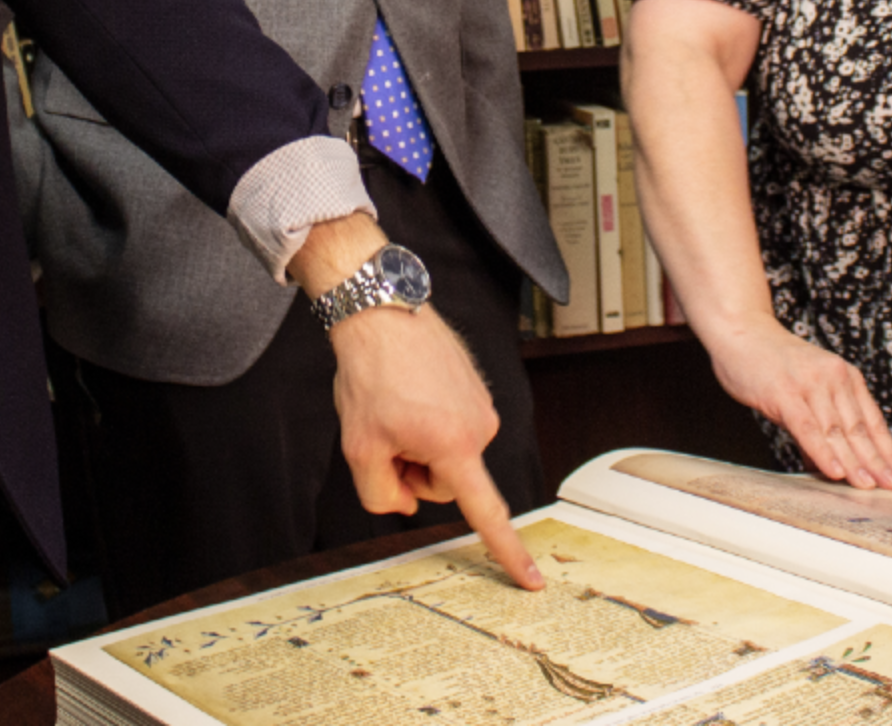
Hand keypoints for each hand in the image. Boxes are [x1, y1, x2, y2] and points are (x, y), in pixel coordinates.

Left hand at [328, 301, 544, 589]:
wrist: (382, 311)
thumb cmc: (370, 373)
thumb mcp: (359, 448)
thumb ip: (381, 495)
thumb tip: (407, 500)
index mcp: (455, 446)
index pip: (485, 511)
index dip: (508, 551)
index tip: (532, 580)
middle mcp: (479, 426)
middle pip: (444, 480)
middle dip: (414, 467)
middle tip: (385, 432)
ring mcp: (481, 405)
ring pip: (446, 452)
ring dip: (418, 441)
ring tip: (394, 405)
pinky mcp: (475, 388)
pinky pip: (449, 424)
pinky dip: (426, 419)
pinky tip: (405, 392)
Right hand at [706, 314, 891, 490]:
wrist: (741, 332)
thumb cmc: (772, 362)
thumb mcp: (807, 389)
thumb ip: (820, 426)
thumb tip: (829, 465)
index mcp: (844, 375)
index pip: (873, 421)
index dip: (888, 451)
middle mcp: (832, 378)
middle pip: (860, 429)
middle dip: (878, 462)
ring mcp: (809, 384)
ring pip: (837, 431)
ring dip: (855, 462)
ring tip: (868, 487)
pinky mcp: (785, 393)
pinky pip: (808, 428)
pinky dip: (823, 452)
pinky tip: (835, 471)